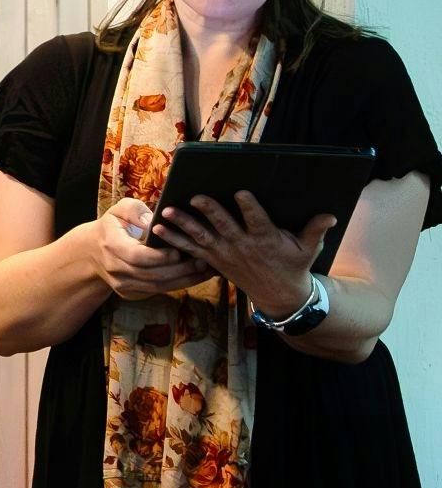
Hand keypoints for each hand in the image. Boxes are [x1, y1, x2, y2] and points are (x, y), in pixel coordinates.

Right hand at [91, 197, 210, 300]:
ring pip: (156, 287)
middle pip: (150, 275)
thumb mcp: (119, 210)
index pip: (137, 256)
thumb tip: (152, 222)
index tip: (179, 251)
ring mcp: (121, 284)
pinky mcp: (129, 293)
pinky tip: (195, 276)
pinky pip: (157, 291)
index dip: (159, 257)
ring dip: (183, 280)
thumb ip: (135, 211)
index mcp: (111, 246)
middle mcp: (114, 269)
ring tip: (205, 270)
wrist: (92, 252)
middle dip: (179, 270)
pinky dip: (178, 285)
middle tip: (202, 261)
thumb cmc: (112, 226)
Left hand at [155, 190, 333, 311]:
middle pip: (223, 226)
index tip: (241, 192)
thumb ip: (315, 230)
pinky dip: (173, 240)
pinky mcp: (213, 261)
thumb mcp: (309, 249)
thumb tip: (331, 216)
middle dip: (209, 211)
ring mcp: (224, 254)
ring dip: (182, 225)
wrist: (278, 295)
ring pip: (201, 237)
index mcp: (266, 239)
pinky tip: (156, 229)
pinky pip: (189, 250)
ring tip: (165, 212)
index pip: (257, 220)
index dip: (249, 207)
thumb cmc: (294, 265)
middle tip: (195, 196)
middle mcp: (242, 246)